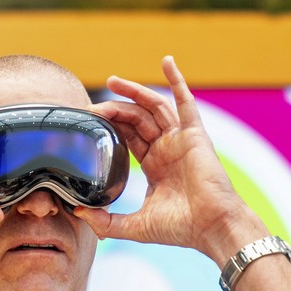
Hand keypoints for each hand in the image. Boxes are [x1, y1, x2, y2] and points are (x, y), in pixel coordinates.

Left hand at [73, 56, 266, 260]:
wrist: (212, 227)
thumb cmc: (180, 228)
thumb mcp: (135, 226)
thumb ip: (106, 221)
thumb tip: (78, 213)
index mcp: (154, 166)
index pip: (128, 138)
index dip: (109, 127)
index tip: (88, 121)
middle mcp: (167, 149)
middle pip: (136, 120)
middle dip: (114, 110)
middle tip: (91, 107)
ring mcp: (181, 140)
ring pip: (154, 107)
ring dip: (134, 92)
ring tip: (112, 81)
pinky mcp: (194, 135)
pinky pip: (185, 102)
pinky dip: (177, 80)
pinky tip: (166, 61)